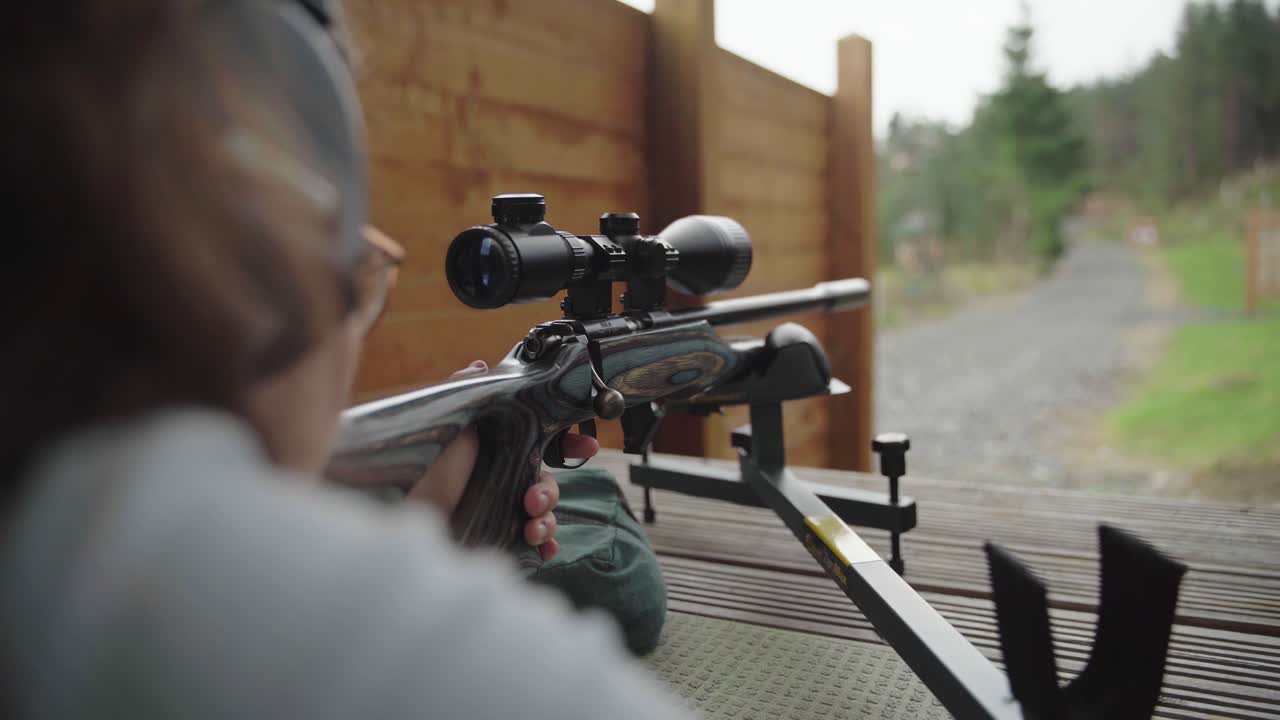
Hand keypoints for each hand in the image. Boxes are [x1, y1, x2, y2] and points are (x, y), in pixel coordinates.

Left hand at [406, 361, 599, 560]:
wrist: (398, 514)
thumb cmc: (419, 468)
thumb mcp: (444, 422)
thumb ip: (464, 392)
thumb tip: (480, 365)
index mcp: (498, 450)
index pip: (543, 443)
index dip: (568, 443)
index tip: (584, 446)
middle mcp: (503, 479)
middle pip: (547, 483)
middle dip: (550, 491)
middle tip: (534, 498)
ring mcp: (501, 510)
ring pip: (544, 513)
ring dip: (548, 519)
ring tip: (532, 526)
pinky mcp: (497, 537)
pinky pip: (534, 543)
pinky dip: (546, 545)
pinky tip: (543, 548)